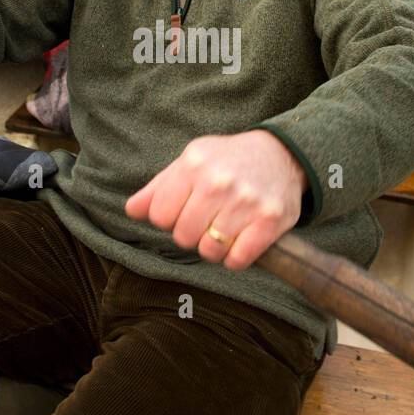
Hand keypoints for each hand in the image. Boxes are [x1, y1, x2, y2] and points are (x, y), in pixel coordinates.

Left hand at [124, 130, 308, 269]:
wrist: (282, 154)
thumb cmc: (228, 161)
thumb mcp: (191, 162)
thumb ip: (159, 188)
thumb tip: (131, 211)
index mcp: (194, 164)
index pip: (159, 216)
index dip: (169, 220)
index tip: (184, 212)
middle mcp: (219, 182)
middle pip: (183, 237)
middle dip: (191, 235)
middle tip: (207, 222)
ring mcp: (247, 201)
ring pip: (210, 251)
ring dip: (214, 249)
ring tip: (224, 231)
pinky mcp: (271, 220)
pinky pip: (238, 260)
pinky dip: (236, 258)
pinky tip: (240, 241)